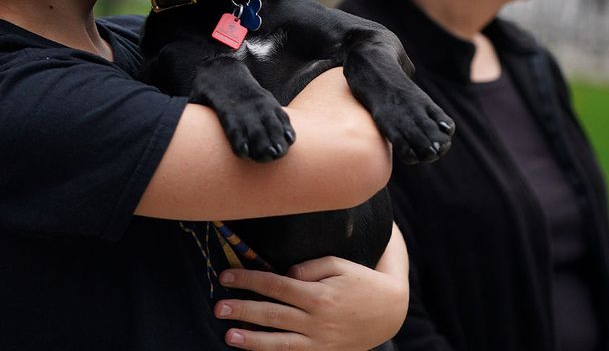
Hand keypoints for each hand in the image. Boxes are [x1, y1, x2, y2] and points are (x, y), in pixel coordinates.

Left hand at [214, 223, 408, 348]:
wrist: (389, 311)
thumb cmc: (362, 281)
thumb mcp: (339, 265)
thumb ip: (309, 268)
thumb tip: (284, 276)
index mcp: (320, 295)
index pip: (276, 285)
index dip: (249, 280)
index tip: (227, 276)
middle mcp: (317, 321)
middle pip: (272, 314)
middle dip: (243, 310)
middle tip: (218, 307)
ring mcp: (319, 341)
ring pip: (279, 343)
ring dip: (251, 340)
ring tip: (229, 335)